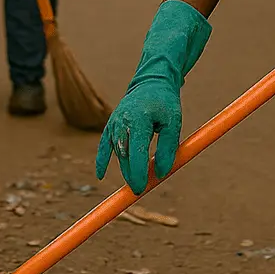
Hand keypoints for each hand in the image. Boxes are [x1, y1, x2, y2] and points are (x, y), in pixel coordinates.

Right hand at [95, 0, 211, 193]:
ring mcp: (113, 123)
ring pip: (118, 153)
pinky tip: (101, 176)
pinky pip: (103, 146)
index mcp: (138, 120)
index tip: (142, 189)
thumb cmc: (165, 103)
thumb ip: (168, 148)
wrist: (151, 82)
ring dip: (127, 168)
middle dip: (132, 175)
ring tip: (138, 183)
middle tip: (140, 191)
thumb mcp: (173, 123)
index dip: (138, 173)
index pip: (135, 153)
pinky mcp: (110, 125)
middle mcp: (121, 122)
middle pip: (124, 156)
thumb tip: (162, 173)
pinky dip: (102, 160)